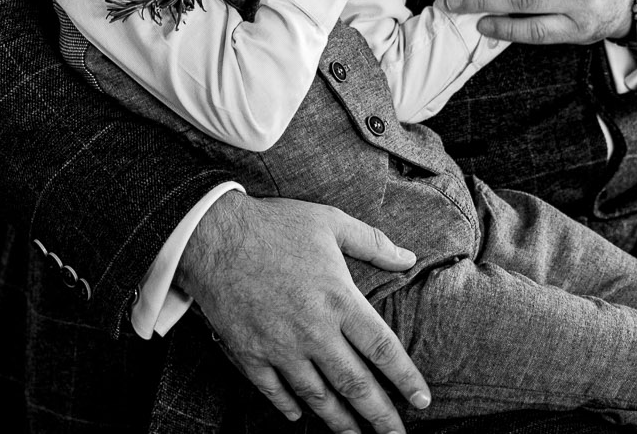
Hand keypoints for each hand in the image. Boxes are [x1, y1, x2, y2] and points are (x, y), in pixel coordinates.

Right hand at [178, 192, 427, 433]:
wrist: (214, 236)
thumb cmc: (275, 225)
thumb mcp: (330, 223)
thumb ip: (373, 243)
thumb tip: (409, 258)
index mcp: (339, 300)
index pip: (383, 349)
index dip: (406, 378)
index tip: (422, 399)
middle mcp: (314, 331)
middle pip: (355, 384)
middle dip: (380, 416)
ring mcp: (281, 348)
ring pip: (317, 397)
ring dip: (340, 421)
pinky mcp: (250, 354)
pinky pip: (274, 392)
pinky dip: (289, 407)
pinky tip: (300, 417)